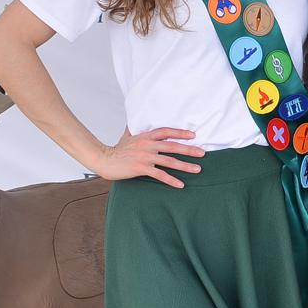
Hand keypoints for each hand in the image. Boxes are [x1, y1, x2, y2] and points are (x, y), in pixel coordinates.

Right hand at [87, 127, 204, 185]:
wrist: (104, 159)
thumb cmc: (117, 149)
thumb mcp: (127, 136)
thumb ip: (135, 130)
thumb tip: (135, 122)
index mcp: (146, 136)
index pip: (166, 131)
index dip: (180, 132)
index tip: (193, 135)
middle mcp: (147, 145)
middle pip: (173, 146)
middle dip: (189, 149)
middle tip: (202, 153)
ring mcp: (145, 157)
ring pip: (169, 161)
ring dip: (185, 166)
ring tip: (198, 169)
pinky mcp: (141, 168)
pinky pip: (160, 175)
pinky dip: (172, 180)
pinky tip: (181, 184)